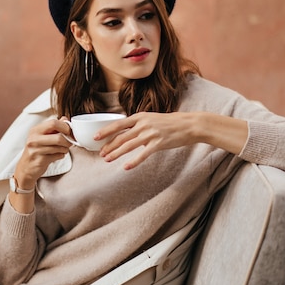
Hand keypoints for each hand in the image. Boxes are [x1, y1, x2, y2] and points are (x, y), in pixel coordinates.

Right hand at [14, 117, 71, 188]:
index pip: (53, 123)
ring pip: (59, 148)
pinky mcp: (40, 160)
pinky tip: (56, 155)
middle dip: (67, 141)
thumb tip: (65, 119)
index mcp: (35, 130)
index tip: (68, 132)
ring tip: (62, 149)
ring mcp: (36, 150)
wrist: (25, 167)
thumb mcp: (42, 136)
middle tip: (69, 142)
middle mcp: (34, 139)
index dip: (65, 127)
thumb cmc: (36, 150)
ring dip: (65, 149)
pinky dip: (61, 155)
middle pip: (58, 137)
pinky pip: (58, 156)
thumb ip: (53, 127)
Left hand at [96, 112, 247, 169]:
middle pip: (121, 136)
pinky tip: (126, 167)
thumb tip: (127, 133)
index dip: (106, 131)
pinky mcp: (158, 143)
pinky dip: (133, 161)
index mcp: (140, 117)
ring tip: (107, 160)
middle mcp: (143, 124)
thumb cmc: (171, 123)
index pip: (118, 124)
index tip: (95, 137)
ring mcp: (151, 134)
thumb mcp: (152, 119)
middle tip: (100, 153)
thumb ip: (139, 125)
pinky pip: (143, 154)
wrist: (189, 125)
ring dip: (116, 153)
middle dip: (109, 145)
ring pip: (128, 145)